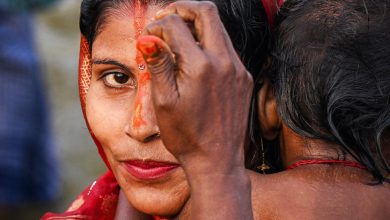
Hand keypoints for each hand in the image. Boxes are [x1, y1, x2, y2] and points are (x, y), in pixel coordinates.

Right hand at [137, 1, 252, 175]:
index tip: (149, 35)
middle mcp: (224, 62)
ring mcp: (238, 69)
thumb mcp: (164, 101)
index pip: (176, 25)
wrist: (217, 160)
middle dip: (183, 8)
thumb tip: (147, 37)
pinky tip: (196, 57)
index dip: (158, 25)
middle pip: (207, 12)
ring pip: (219, 28)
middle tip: (166, 17)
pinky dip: (209, 43)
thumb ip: (158, 64)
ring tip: (178, 35)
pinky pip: (227, 48)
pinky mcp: (244, 77)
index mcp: (200, 66)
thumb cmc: (186, 135)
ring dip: (198, 24)